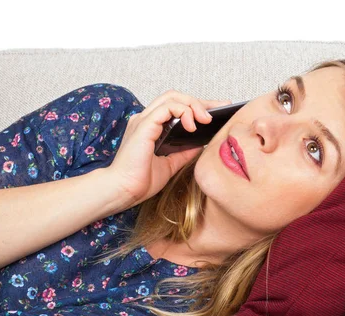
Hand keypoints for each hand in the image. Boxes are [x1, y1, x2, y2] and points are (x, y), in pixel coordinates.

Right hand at [106, 89, 230, 209]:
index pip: (176, 106)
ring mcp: (144, 120)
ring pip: (173, 97)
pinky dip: (183, 111)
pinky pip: (167, 107)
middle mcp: (146, 119)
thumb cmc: (140, 180)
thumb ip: (184, 151)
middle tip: (220, 108)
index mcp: (151, 127)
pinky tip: (192, 125)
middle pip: (176, 97)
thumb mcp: (171, 164)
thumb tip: (201, 143)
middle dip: (201, 101)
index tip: (219, 109)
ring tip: (206, 119)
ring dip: (194, 104)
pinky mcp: (144, 125)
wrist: (123, 191)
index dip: (198, 105)